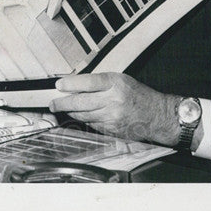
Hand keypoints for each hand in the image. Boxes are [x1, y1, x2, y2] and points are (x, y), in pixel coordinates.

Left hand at [49, 72, 178, 145]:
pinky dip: (84, 120)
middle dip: (63, 103)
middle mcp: (113, 100)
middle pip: (81, 101)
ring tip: (62, 109)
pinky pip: (92, 124)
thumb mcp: (121, 80)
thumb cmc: (138, 95)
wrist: (157, 116)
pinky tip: (80, 116)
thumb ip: (100, 82)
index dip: (70, 84)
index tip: (59, 86)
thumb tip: (76, 85)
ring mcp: (112, 117)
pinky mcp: (112, 130)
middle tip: (53, 103)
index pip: (88, 82)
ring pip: (84, 115)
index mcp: (115, 83)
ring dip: (71, 112)